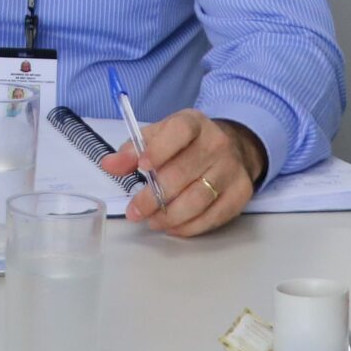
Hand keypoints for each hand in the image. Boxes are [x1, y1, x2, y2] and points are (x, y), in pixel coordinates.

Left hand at [101, 109, 257, 236]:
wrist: (233, 149)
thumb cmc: (187, 144)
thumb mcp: (160, 136)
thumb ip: (133, 150)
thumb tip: (109, 164)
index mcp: (194, 123)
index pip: (179, 132)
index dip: (159, 149)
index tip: (141, 167)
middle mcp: (217, 144)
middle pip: (183, 173)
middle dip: (154, 197)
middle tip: (135, 211)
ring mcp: (232, 169)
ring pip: (198, 199)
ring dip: (170, 216)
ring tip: (152, 221)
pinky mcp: (240, 194)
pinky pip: (213, 216)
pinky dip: (189, 227)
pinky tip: (173, 227)